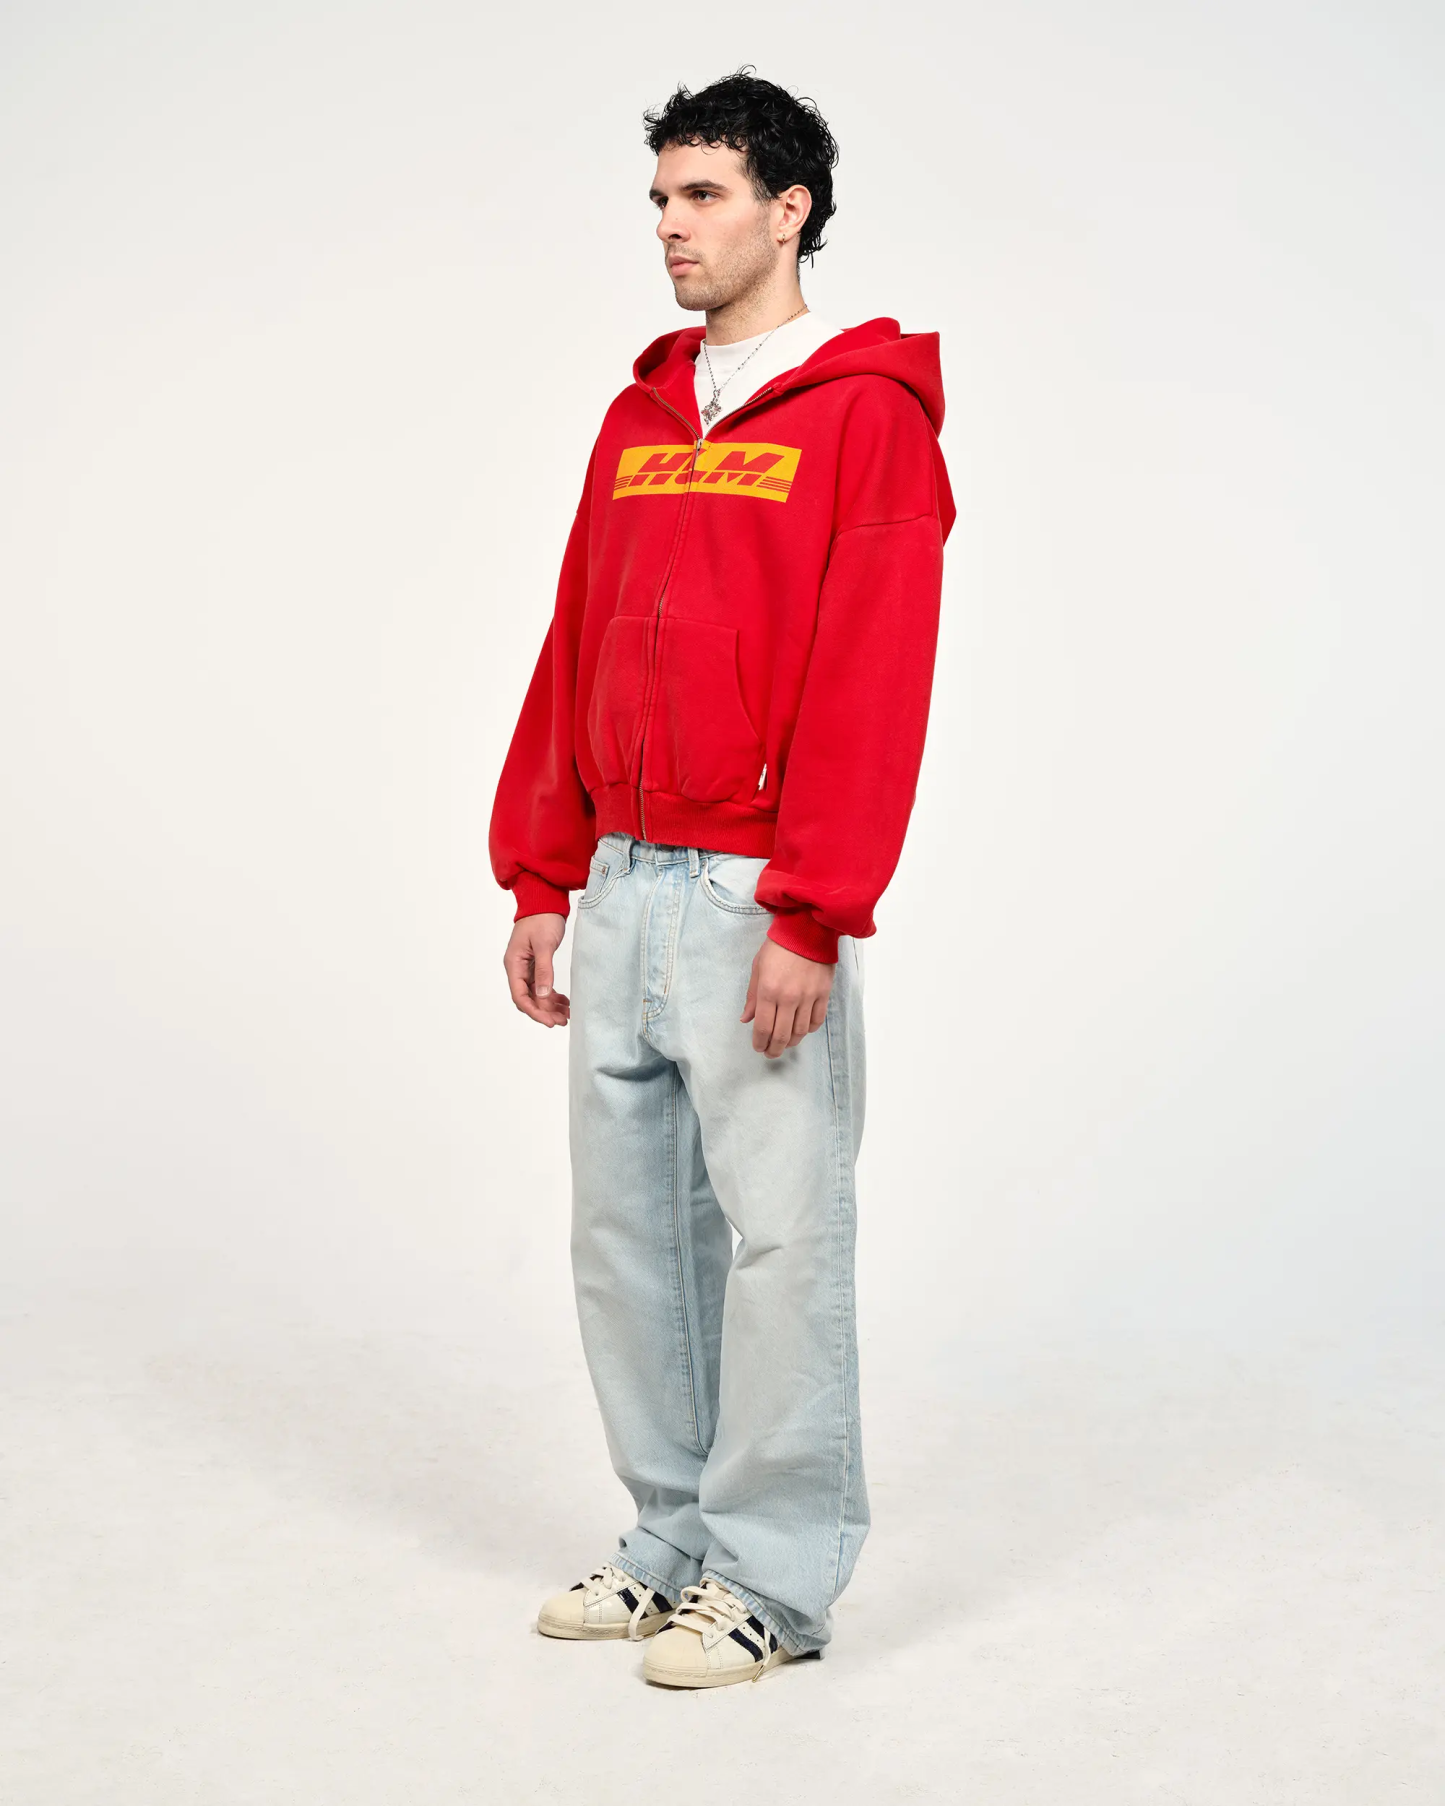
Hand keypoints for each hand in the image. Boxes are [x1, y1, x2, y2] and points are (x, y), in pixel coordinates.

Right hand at [504, 914, 569, 1025]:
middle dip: (544, 1012)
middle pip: (528, 999)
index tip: (550, 1021)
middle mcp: (517, 968)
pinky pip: (542, 986)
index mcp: (514, 964)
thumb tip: (544, 996)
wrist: (544, 901)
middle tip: (562, 1021)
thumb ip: (544, 970)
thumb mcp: (544, 945)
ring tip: (566, 1014)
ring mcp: (526, 967)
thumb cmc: (542, 919)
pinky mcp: (536, 965)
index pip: (520, 996)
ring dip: (550, 1006)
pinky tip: (564, 1001)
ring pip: (536, 994)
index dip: (535, 1011)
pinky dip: (552, 995)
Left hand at [742, 935, 833, 1057]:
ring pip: (801, 1031)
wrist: (807, 929)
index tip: (758, 1048)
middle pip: (782, 1035)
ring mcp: (808, 996)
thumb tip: (746, 1019)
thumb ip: (752, 996)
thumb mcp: (758, 968)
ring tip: (785, 1044)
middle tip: (770, 1053)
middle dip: (774, 1049)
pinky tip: (802, 1030)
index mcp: (769, 990)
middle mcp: (789, 997)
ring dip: (791, 1042)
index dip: (760, 1042)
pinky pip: (817, 1020)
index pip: (763, 1027)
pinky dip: (809, 1030)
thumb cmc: (778, 946)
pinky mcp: (823, 993)